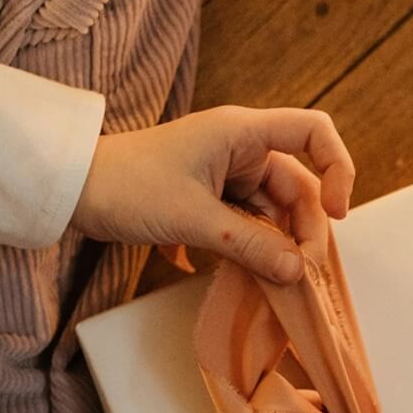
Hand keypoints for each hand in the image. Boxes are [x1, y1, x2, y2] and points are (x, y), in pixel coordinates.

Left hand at [69, 106, 355, 283]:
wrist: (75, 191)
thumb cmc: (127, 187)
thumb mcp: (194, 220)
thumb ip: (250, 245)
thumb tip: (297, 272)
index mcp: (241, 133)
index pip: (313, 132)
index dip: (338, 169)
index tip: (337, 214)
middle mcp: (241, 148)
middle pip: (300, 183)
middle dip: (307, 227)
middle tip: (302, 272)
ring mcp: (228, 173)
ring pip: (276, 209)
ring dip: (283, 243)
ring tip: (281, 280)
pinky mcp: (213, 197)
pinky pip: (252, 221)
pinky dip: (260, 246)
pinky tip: (259, 273)